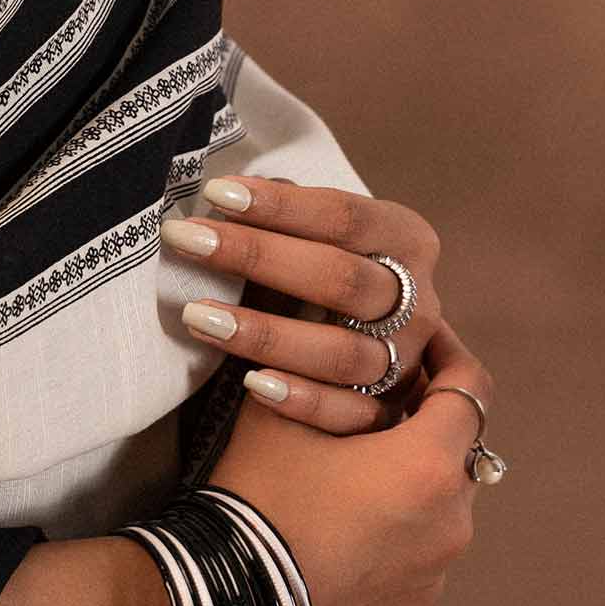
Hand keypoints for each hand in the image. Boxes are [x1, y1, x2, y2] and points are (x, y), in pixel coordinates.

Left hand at [160, 171, 442, 433]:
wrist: (364, 347)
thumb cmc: (328, 275)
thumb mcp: (318, 239)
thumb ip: (285, 217)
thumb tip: (228, 191)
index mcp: (406, 241)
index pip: (345, 216)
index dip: (281, 205)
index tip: (216, 192)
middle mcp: (417, 302)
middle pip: (341, 279)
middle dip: (258, 256)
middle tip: (187, 240)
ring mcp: (405, 361)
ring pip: (342, 352)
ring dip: (267, 334)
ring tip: (197, 316)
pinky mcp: (386, 412)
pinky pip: (348, 414)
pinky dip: (302, 399)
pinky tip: (253, 383)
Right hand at [206, 313, 495, 605]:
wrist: (231, 605)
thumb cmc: (258, 498)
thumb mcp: (276, 409)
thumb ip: (318, 362)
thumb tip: (326, 319)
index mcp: (429, 467)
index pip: (471, 391)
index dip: (450, 355)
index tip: (424, 337)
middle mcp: (450, 525)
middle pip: (456, 455)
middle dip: (424, 427)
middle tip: (376, 406)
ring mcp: (432, 578)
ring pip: (436, 514)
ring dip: (408, 489)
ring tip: (351, 478)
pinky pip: (412, 564)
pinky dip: (389, 543)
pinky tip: (339, 535)